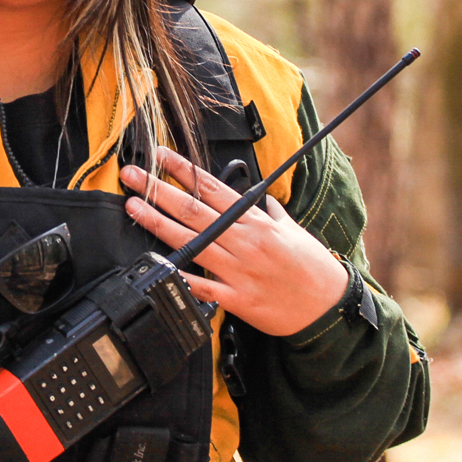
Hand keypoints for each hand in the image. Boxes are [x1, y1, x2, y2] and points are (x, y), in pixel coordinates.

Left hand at [121, 149, 350, 337]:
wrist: (328, 306)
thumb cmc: (312, 267)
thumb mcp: (293, 230)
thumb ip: (271, 213)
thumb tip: (260, 198)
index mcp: (257, 222)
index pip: (213, 188)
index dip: (184, 170)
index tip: (161, 155)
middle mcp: (245, 241)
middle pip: (194, 210)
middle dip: (159, 189)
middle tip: (132, 174)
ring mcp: (239, 270)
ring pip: (191, 242)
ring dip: (158, 223)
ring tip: (134, 207)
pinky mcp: (237, 299)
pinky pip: (202, 287)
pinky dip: (181, 275)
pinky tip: (157, 265)